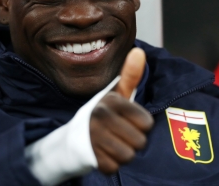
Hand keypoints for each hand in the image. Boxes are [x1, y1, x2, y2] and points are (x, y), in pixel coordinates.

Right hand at [89, 48, 153, 173]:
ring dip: (122, 154)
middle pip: (140, 142)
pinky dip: (110, 164)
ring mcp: (93, 137)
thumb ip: (129, 75)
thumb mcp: (115, 95)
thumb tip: (139, 51)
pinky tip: (102, 154)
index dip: (140, 126)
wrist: (71, 138)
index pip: (147, 123)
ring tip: (110, 144)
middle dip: (132, 142)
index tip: (126, 121)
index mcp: (111, 101)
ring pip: (128, 156)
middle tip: (117, 135)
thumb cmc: (101, 115)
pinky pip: (114, 167)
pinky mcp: (89, 156)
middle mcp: (100, 117)